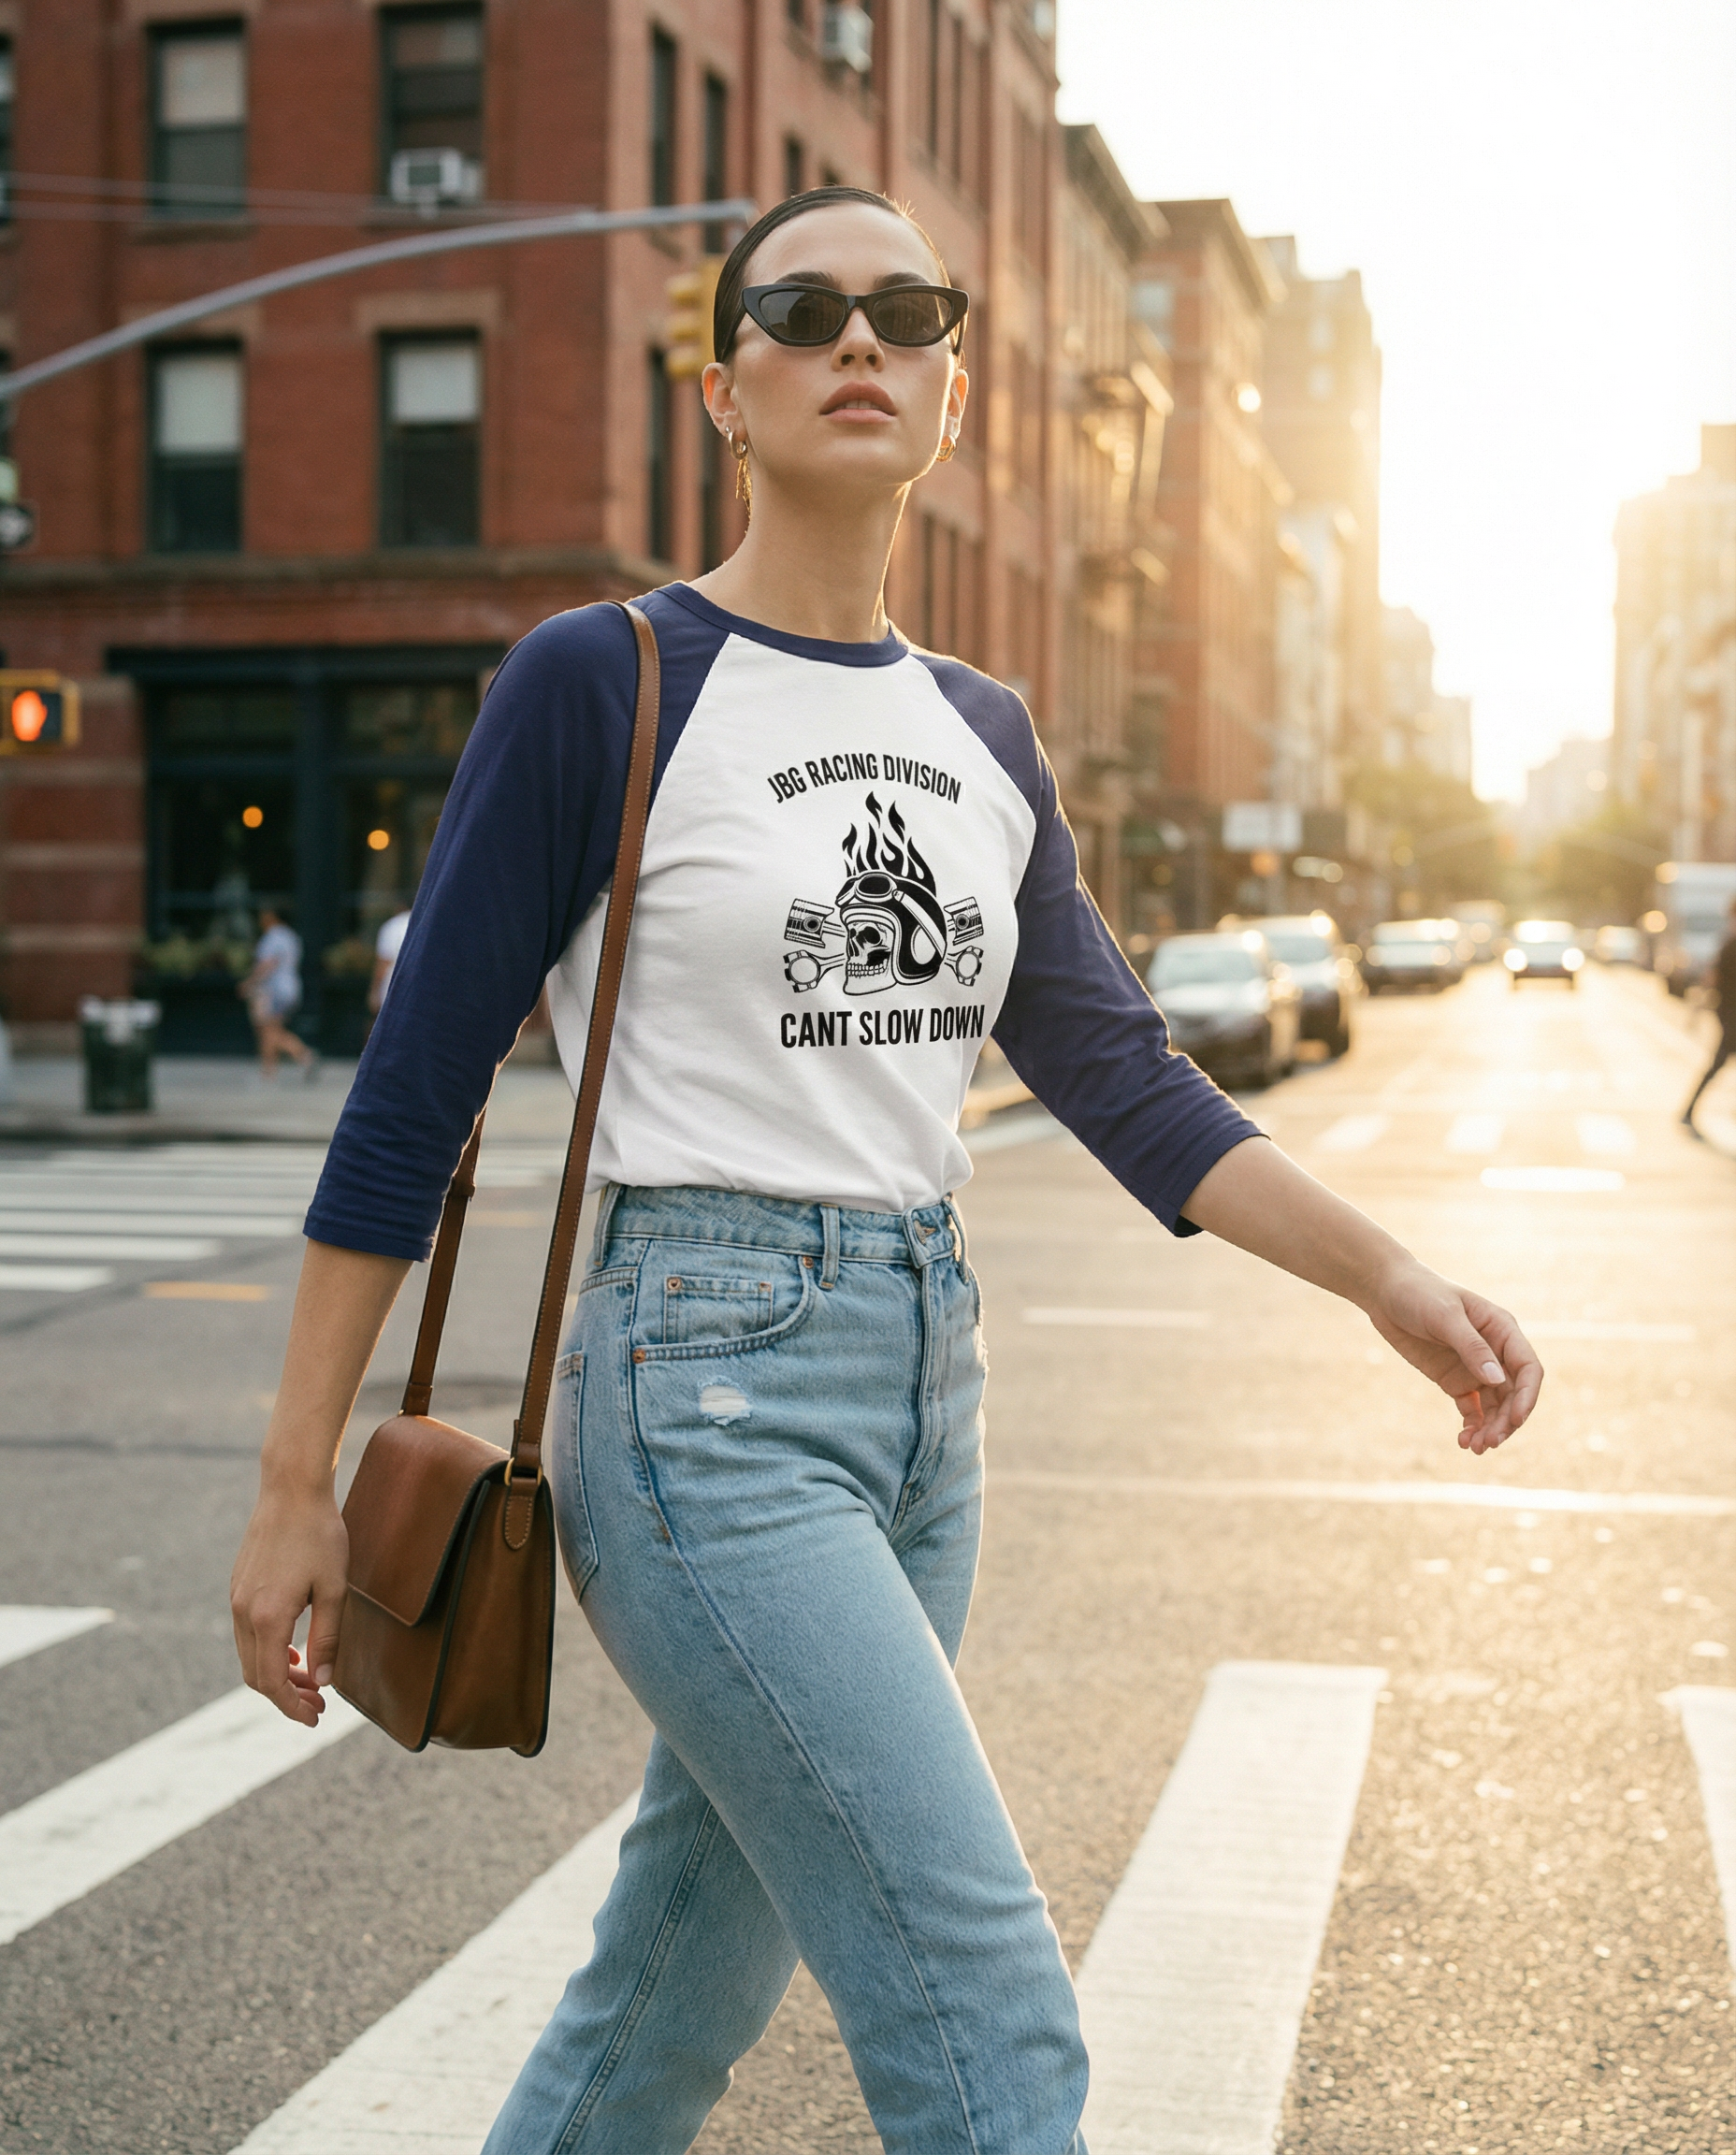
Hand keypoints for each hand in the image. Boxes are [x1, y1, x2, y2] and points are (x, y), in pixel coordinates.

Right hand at [230, 1484, 348, 1724]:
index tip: (315, 1718)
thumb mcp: (335, 1589)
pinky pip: (247, 1634)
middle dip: (286, 1696)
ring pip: (250, 1656)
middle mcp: (243, 1613)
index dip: (292, 1707)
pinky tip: (295, 1652)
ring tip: (311, 1681)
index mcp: (267, 1617)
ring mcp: (236, 1599)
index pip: (272, 1681)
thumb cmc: (320, 1536)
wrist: (291, 1490)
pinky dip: (269, 1652)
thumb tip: (323, 1683)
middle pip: (256, 1675)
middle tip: (318, 1706)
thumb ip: (328, 1638)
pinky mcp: (238, 1587)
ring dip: (278, 1674)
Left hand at [1360, 1257, 1542, 1453]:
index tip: (1514, 1420)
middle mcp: (1495, 1352)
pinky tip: (1464, 1440)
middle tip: (1490, 1443)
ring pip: (1495, 1407)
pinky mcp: (1455, 1380)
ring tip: (1476, 1447)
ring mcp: (1475, 1368)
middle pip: (1513, 1394)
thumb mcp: (1444, 1317)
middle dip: (1506, 1420)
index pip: (1527, 1368)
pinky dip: (1472, 1426)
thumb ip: (1471, 1347)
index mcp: (1502, 1330)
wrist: (1384, 1291)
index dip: (1527, 1396)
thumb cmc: (1419, 1293)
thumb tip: (1497, 1380)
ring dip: (1490, 1428)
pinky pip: (1472, 1409)